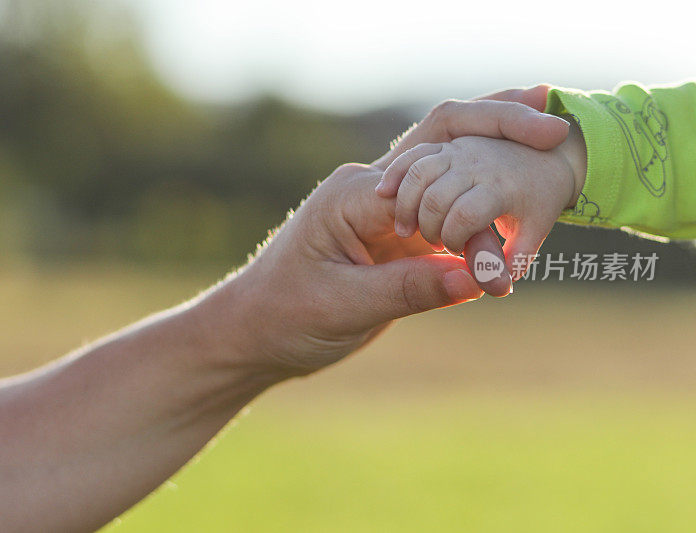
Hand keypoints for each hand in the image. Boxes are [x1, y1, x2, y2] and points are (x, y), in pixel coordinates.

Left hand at [207, 86, 571, 375]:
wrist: (254, 331)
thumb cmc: (285, 316)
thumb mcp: (345, 307)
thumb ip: (410, 289)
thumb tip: (479, 278)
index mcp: (352, 196)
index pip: (428, 192)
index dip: (474, 222)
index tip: (507, 257)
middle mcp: (369, 191)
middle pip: (442, 148)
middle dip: (496, 132)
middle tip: (553, 128)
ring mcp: (381, 210)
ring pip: (448, 180)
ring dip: (490, 177)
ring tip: (546, 153)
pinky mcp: (390, 236)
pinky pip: (442, 219)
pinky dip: (475, 223)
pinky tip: (510, 217)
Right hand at [376, 124, 585, 278]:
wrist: (543, 155)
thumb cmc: (537, 203)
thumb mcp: (532, 234)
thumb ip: (511, 261)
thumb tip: (494, 288)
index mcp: (501, 188)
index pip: (465, 216)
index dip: (453, 240)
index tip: (457, 252)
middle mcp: (477, 164)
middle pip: (436, 198)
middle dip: (428, 228)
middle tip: (435, 245)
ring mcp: (458, 150)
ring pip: (418, 174)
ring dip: (406, 206)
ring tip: (406, 231)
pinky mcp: (443, 145)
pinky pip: (412, 156)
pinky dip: (395, 175)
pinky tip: (383, 196)